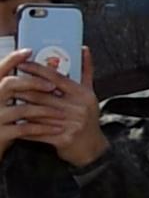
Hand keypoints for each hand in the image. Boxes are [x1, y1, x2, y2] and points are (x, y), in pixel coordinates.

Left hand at [0, 49, 106, 167]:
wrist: (92, 148)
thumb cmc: (88, 118)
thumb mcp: (89, 94)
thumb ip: (86, 72)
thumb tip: (84, 49)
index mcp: (83, 94)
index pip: (56, 78)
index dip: (37, 70)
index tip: (20, 64)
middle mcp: (78, 108)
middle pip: (42, 95)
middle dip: (21, 89)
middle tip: (5, 82)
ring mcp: (71, 124)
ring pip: (37, 113)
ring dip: (18, 108)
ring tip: (5, 101)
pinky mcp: (62, 139)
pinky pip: (37, 132)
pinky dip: (23, 128)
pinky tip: (12, 123)